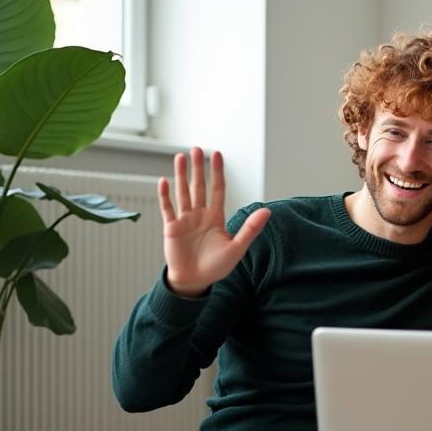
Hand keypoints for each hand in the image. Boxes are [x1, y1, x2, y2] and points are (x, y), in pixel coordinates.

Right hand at [158, 148, 270, 296]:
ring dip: (181, 175)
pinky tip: (164, 181)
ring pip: (183, 192)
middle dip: (198, 168)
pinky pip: (168, 208)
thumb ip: (250, 228)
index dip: (218, 172)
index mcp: (215, 217)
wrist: (195, 282)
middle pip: (199, 186)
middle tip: (197, 149)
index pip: (218, 189)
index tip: (217, 155)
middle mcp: (200, 215)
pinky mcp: (171, 228)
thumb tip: (267, 211)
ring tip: (180, 157)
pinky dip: (165, 196)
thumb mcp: (237, 247)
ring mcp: (185, 220)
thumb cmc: (216, 267)